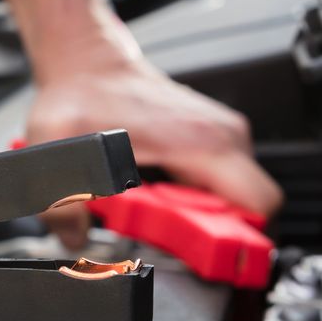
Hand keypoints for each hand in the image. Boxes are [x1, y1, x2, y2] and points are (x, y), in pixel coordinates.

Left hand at [1, 0, 281, 240]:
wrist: (90, 64)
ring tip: (159, 216)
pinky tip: (160, 200)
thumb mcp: (58, 147)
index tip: (208, 256)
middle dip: (217, 237)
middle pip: (252, 211)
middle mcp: (224, 138)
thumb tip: (73, 235)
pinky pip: (223, 188)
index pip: (262, 204)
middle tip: (170, 237)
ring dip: (204, 220)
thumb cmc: (85, 93)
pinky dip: (196, 204)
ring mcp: (222, 139)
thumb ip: (61, 199)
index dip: (242, 242)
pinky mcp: (212, 143)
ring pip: (238, 201)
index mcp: (205, 141)